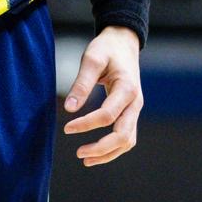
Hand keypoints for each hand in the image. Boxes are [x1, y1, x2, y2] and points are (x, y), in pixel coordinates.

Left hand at [63, 26, 143, 166]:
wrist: (123, 42)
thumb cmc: (107, 49)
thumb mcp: (92, 59)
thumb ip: (81, 84)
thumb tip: (69, 109)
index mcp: (127, 88)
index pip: (107, 115)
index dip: (86, 124)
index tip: (66, 128)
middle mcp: (135, 102)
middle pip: (123, 135)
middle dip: (101, 148)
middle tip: (78, 153)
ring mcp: (135, 108)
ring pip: (128, 140)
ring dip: (108, 153)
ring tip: (86, 159)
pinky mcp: (131, 111)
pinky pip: (127, 136)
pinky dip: (114, 148)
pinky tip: (97, 152)